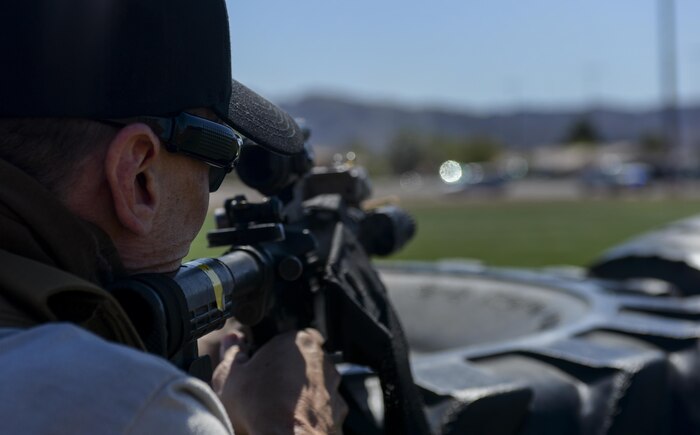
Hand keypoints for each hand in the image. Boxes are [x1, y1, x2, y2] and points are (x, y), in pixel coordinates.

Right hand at [212, 328, 347, 434]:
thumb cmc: (258, 408)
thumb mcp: (230, 376)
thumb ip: (231, 352)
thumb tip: (232, 340)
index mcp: (298, 342)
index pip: (284, 339)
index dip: (268, 354)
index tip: (256, 367)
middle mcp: (321, 360)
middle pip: (300, 362)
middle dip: (285, 373)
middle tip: (263, 390)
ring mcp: (332, 386)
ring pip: (313, 385)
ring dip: (299, 395)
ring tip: (275, 410)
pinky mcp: (338, 411)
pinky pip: (321, 408)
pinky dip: (309, 414)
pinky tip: (291, 422)